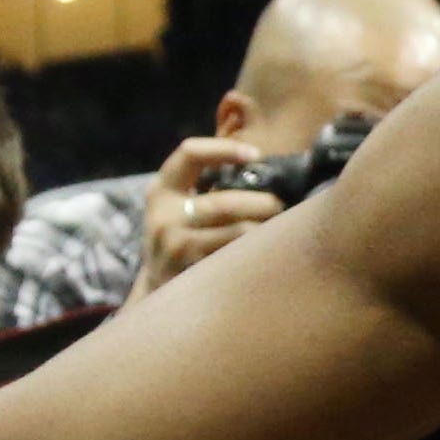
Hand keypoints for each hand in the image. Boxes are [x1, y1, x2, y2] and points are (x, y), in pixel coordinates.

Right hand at [131, 139, 284, 299]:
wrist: (158, 290)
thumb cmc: (180, 238)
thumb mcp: (177, 207)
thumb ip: (203, 186)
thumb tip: (260, 168)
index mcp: (162, 190)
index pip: (190, 154)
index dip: (225, 149)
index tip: (256, 155)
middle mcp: (164, 216)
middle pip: (224, 202)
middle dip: (261, 203)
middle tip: (280, 205)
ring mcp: (177, 247)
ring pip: (237, 232)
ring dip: (266, 228)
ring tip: (281, 227)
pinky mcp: (192, 273)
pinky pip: (238, 257)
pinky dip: (258, 250)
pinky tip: (269, 249)